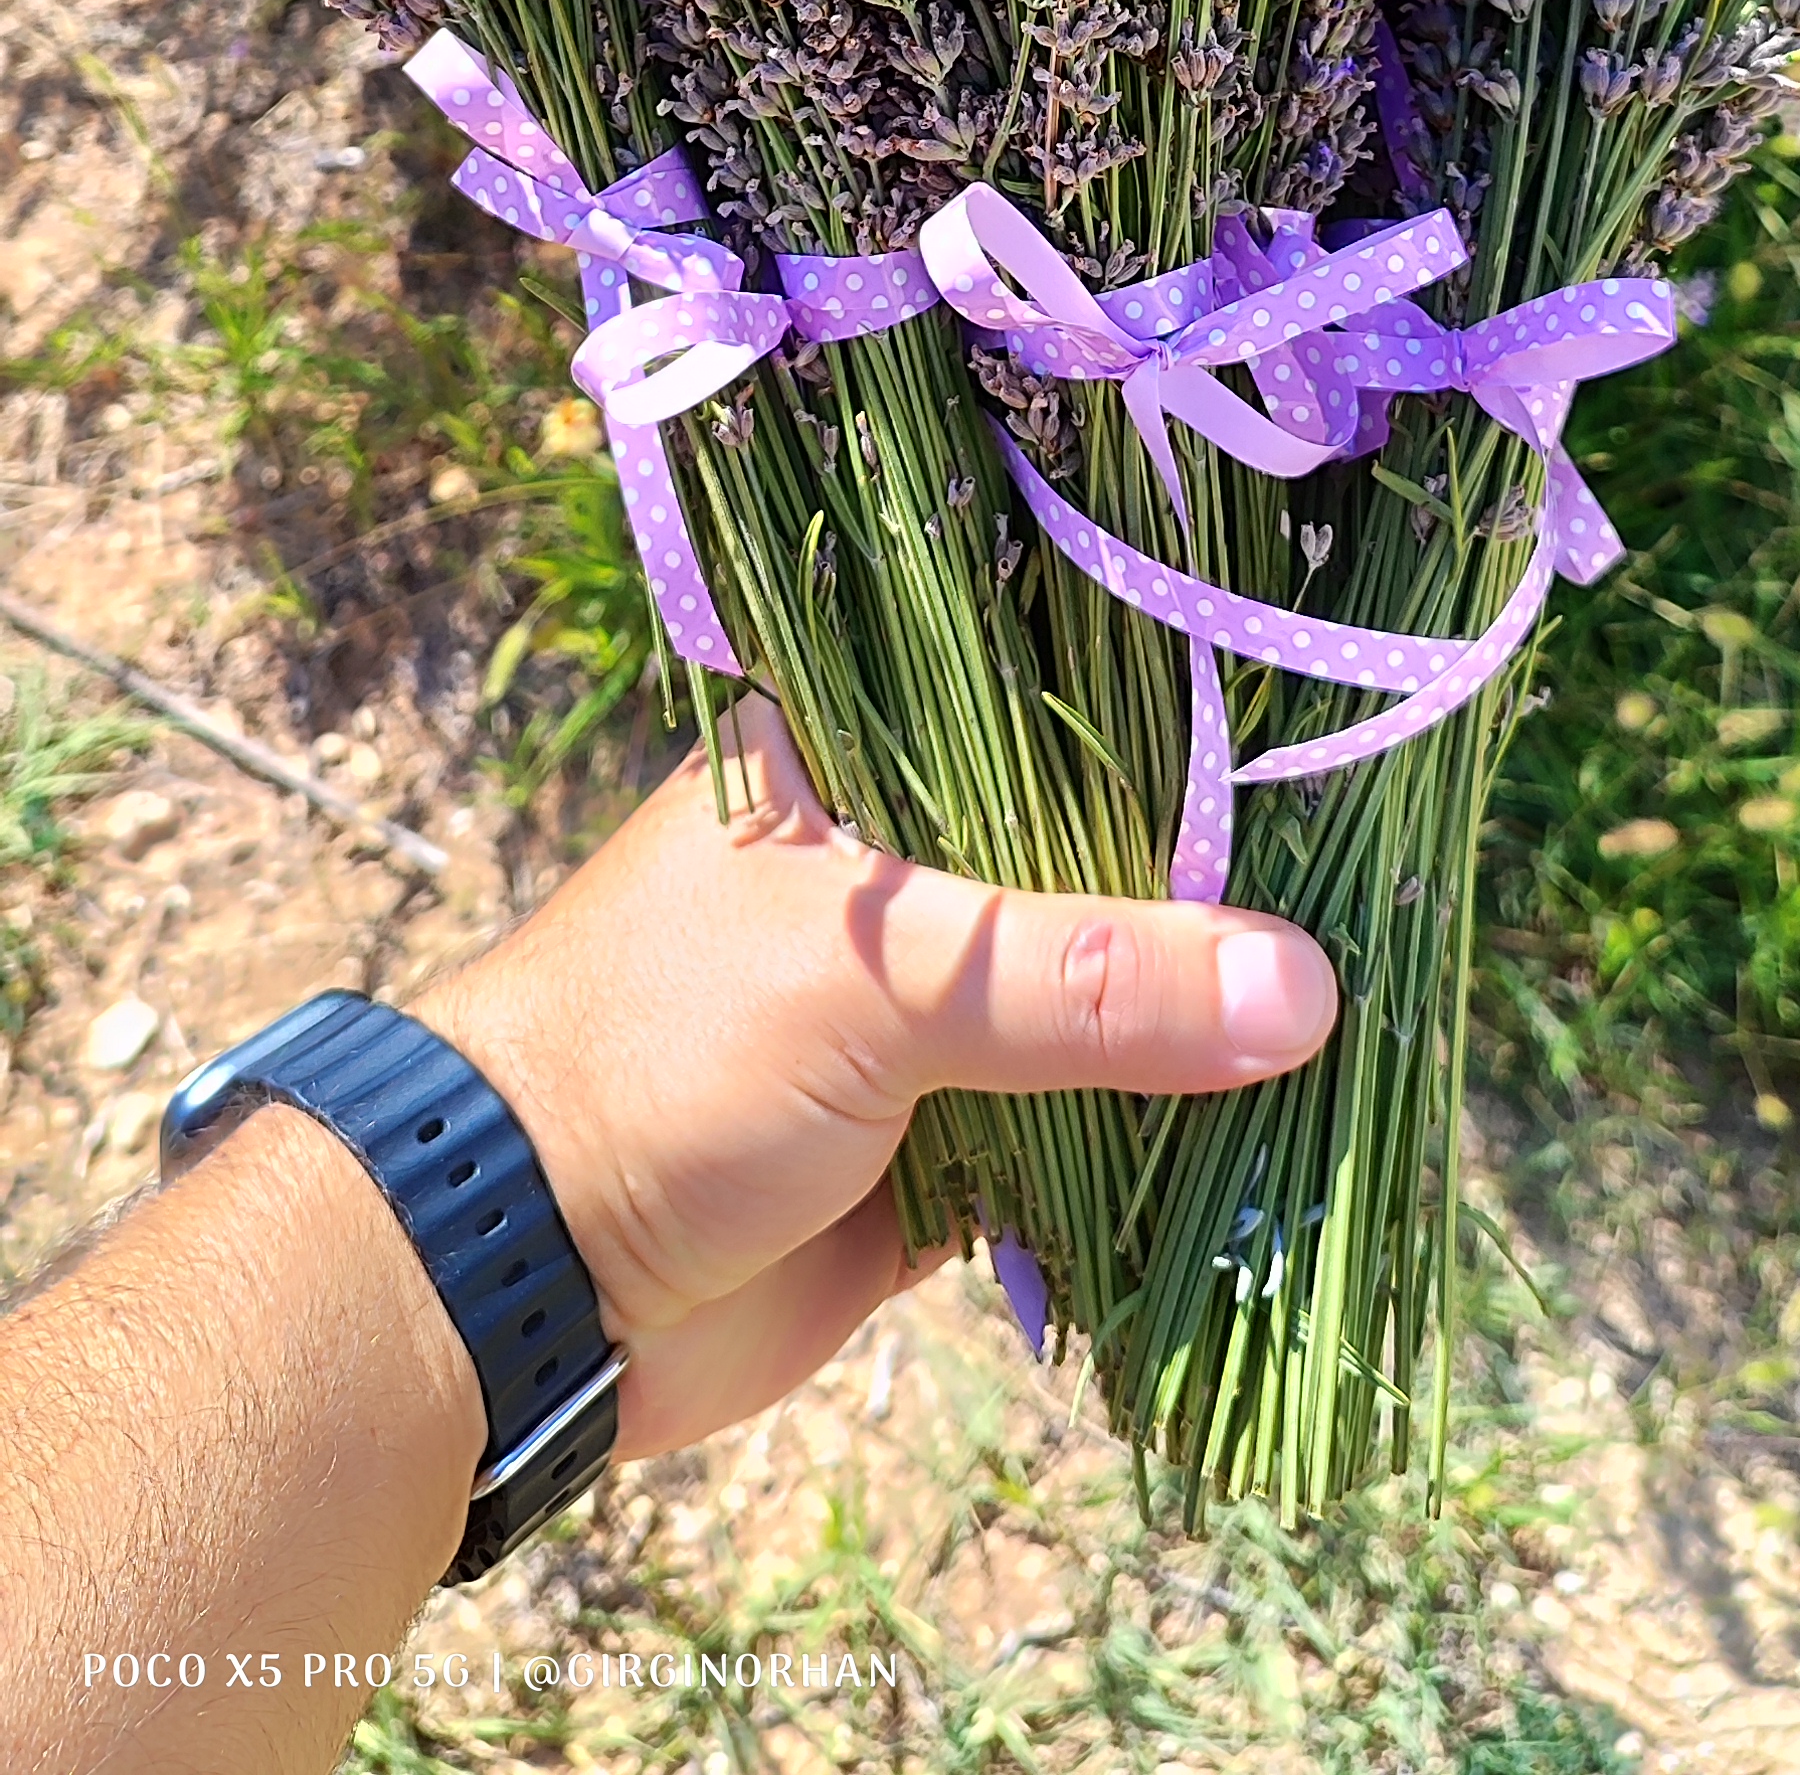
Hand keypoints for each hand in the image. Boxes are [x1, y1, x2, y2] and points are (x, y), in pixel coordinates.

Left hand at [424, 690, 1337, 1453]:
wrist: (517, 1278)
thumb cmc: (659, 1057)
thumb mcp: (880, 980)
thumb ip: (1089, 978)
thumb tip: (1306, 989)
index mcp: (856, 750)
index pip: (1053, 688)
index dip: (1187, 709)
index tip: (1342, 712)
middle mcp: (900, 860)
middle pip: (1103, 857)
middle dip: (1225, 895)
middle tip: (1390, 882)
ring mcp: (922, 1008)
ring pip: (1106, 1002)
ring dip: (1208, 1032)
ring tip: (1380, 1005)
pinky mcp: (941, 1146)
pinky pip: (1088, 1135)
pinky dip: (1166, 1148)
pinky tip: (1287, 1132)